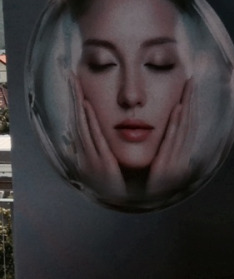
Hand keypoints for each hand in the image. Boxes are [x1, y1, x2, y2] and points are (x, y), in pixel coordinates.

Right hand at [71, 80, 126, 201]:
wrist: (118, 203)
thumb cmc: (112, 183)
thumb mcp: (104, 163)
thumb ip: (100, 148)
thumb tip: (93, 136)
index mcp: (88, 151)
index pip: (81, 122)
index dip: (78, 102)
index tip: (76, 85)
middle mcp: (86, 151)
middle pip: (78, 118)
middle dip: (74, 97)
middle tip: (70, 76)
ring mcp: (91, 156)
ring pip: (82, 124)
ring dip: (78, 103)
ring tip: (75, 84)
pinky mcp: (100, 162)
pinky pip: (93, 137)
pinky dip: (89, 121)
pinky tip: (86, 106)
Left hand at [146, 77, 194, 202]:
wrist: (149, 202)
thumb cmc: (152, 182)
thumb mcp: (161, 161)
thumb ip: (165, 147)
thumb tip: (168, 133)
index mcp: (180, 151)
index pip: (186, 123)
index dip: (189, 104)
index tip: (189, 87)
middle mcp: (182, 153)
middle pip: (188, 122)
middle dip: (191, 100)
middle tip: (191, 80)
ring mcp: (177, 159)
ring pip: (184, 128)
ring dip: (186, 107)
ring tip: (187, 89)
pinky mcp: (169, 165)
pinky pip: (173, 141)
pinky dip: (177, 124)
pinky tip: (178, 110)